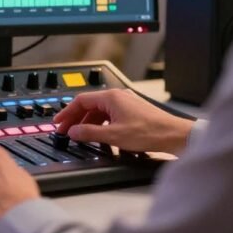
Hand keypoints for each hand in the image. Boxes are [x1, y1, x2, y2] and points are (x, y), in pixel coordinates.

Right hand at [53, 89, 193, 154]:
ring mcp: (126, 103)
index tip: (58, 122)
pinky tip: (98, 134)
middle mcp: (118, 97)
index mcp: (111, 97)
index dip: (66, 112)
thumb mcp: (114, 135)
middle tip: (65, 130)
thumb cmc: (150, 132)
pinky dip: (99, 123)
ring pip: (99, 110)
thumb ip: (90, 133)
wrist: (174, 135)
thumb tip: (74, 132)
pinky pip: (109, 114)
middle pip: (89, 105)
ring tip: (80, 135)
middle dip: (75, 118)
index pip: (80, 101)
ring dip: (87, 122)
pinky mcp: (132, 112)